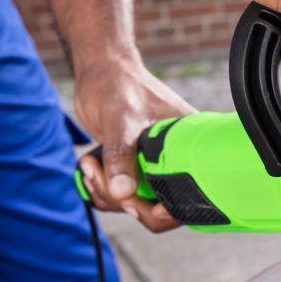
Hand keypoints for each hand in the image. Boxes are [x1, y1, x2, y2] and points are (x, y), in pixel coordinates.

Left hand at [74, 54, 194, 231]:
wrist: (100, 71)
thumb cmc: (118, 85)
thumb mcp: (121, 119)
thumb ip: (121, 155)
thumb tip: (123, 193)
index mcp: (190, 150)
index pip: (187, 199)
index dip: (158, 208)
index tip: (128, 196)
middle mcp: (178, 162)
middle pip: (160, 210)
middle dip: (124, 200)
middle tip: (98, 173)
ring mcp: (156, 168)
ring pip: (138, 205)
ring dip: (106, 193)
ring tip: (89, 164)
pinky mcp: (136, 170)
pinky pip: (122, 196)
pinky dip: (101, 190)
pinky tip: (90, 167)